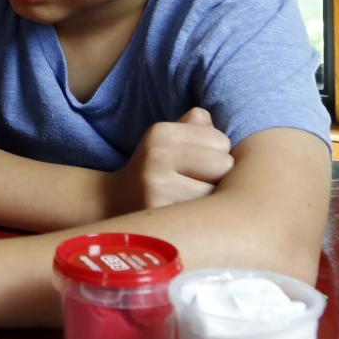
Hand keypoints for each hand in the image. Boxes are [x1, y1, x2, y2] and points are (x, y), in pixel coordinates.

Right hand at [109, 106, 234, 213]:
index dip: (216, 154)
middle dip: (217, 176)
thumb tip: (211, 121)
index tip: (197, 164)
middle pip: (224, 165)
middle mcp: (157, 154)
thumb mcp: (168, 139)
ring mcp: (156, 185)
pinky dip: (197, 217)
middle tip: (195, 183)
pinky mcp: (158, 212)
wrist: (113, 200)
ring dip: (208, 199)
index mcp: (162, 131)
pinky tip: (182, 214)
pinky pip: (200, 215)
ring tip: (189, 199)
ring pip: (215, 192)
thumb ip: (196, 125)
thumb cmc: (155, 167)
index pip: (221, 141)